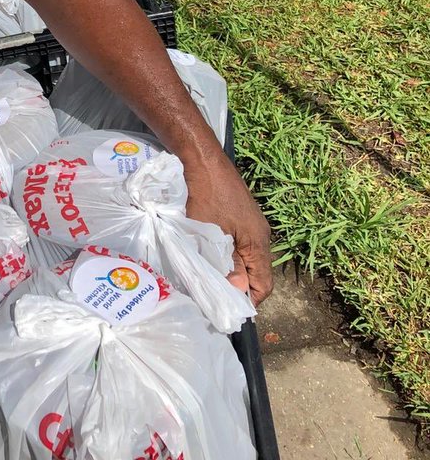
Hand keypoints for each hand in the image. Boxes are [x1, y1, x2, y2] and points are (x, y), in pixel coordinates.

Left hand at [183, 150, 273, 305]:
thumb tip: (236, 292)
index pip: (264, 285)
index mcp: (258, 242)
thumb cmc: (206, 196)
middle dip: (237, 285)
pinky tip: (208, 253)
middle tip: (213, 294)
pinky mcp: (239, 214)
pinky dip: (226, 252)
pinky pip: (237, 242)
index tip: (227, 308)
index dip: (247, 300)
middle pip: (255, 272)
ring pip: (245, 256)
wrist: (202, 159)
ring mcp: (250, 223)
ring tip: (210, 276)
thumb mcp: (211, 235)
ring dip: (230, 268)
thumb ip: (225, 265)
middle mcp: (260, 234)